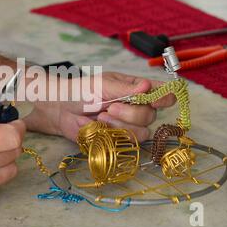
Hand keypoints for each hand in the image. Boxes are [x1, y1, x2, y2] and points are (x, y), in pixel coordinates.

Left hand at [26, 72, 175, 141]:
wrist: (62, 109)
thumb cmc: (82, 90)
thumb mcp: (104, 84)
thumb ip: (127, 88)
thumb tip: (148, 86)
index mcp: (138, 89)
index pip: (164, 93)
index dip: (164, 98)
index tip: (153, 100)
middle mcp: (138, 107)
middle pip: (152, 115)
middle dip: (130, 113)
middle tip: (110, 106)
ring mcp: (129, 124)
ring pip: (143, 132)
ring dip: (121, 125)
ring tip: (102, 117)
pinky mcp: (119, 139)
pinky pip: (128, 143)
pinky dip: (114, 134)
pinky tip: (100, 127)